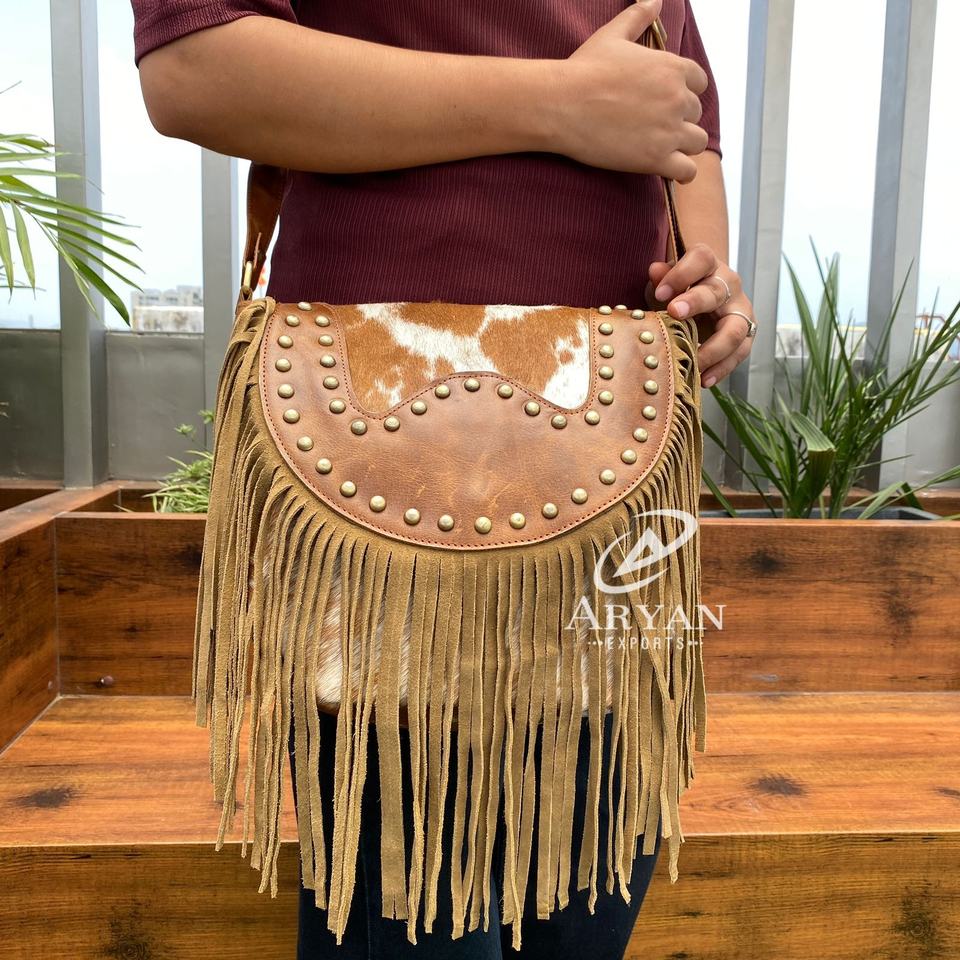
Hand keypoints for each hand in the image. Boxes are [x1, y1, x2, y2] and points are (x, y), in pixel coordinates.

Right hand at [552, 0, 708, 181]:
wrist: (562, 105)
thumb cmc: (583, 69)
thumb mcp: (613, 35)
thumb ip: (638, 17)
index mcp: (672, 68)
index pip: (699, 83)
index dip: (683, 92)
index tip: (664, 101)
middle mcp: (677, 98)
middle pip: (696, 113)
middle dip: (679, 119)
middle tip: (652, 125)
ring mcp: (669, 131)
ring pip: (697, 141)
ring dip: (683, 145)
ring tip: (661, 147)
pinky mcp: (656, 159)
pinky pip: (687, 171)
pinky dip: (680, 171)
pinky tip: (666, 168)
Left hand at [646, 243, 755, 387]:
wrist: (705, 301)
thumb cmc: (681, 291)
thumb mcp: (668, 284)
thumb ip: (662, 278)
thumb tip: (655, 270)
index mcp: (708, 266)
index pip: (701, 259)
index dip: (681, 274)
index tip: (660, 293)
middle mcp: (728, 285)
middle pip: (716, 293)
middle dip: (696, 302)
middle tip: (674, 313)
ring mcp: (740, 311)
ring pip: (735, 329)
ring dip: (714, 348)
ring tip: (694, 363)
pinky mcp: (746, 335)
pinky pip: (739, 354)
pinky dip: (722, 369)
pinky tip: (704, 379)